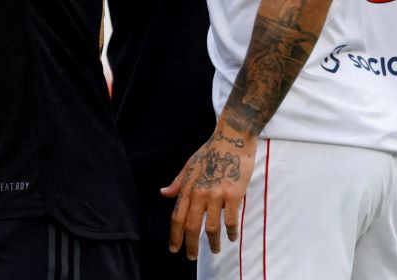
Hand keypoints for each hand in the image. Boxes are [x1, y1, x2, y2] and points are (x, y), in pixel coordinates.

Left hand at [162, 127, 256, 259]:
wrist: (231, 138)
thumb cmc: (209, 152)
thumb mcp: (188, 166)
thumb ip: (177, 183)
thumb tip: (163, 193)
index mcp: (187, 188)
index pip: (177, 217)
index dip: (174, 235)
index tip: (174, 249)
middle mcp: (199, 193)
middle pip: (191, 226)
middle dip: (190, 245)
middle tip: (191, 257)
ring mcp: (216, 194)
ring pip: (211, 227)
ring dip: (213, 242)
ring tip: (214, 250)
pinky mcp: (233, 194)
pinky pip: (231, 219)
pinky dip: (231, 232)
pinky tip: (231, 238)